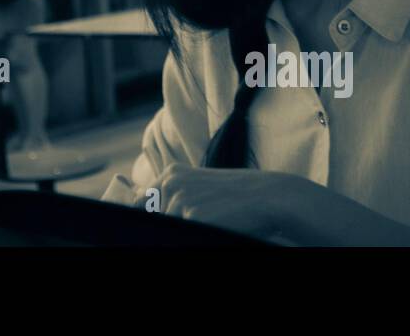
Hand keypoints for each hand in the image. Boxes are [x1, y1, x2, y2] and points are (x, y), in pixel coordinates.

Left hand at [150, 164, 318, 243]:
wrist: (267, 196)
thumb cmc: (236, 196)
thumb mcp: (201, 188)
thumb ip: (176, 198)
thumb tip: (146, 207)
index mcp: (172, 174)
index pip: (143, 202)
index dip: (150, 215)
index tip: (156, 223)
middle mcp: (171, 183)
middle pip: (155, 218)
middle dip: (171, 225)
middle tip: (203, 218)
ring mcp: (180, 199)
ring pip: (168, 228)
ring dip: (186, 230)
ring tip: (214, 220)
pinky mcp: (191, 216)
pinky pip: (183, 235)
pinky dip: (197, 234)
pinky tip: (217, 225)